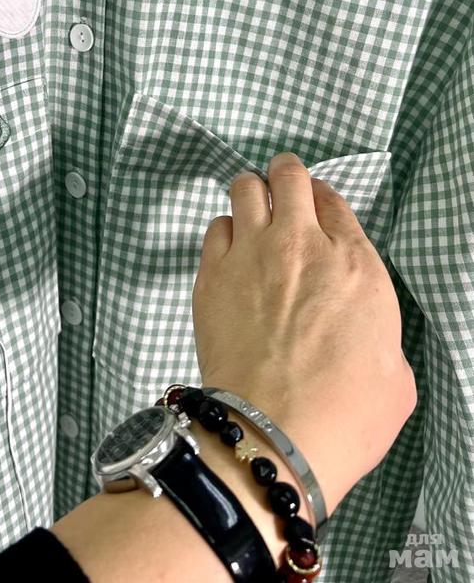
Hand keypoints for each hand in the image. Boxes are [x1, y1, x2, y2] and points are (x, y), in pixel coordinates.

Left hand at [192, 151, 416, 515]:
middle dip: (285, 175)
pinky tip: (230, 254)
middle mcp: (302, 244)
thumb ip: (379, 337)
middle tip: (282, 188)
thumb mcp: (395, 376)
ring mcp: (252, 253)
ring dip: (251, 196)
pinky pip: (215, 226)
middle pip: (288, 174)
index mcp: (356, 264)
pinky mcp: (212, 273)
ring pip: (244, 187)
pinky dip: (223, 232)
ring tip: (252, 216)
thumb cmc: (343, 415)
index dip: (322, 200)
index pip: (333, 200)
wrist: (274, 433)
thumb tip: (364, 339)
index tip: (316, 210)